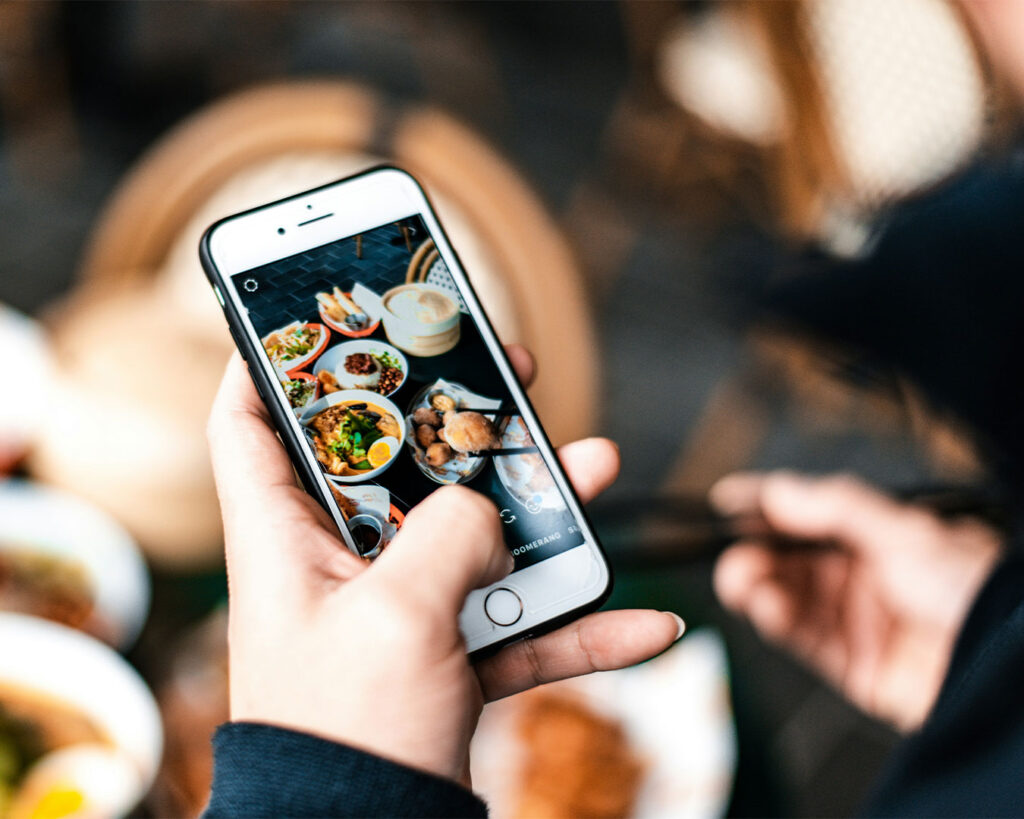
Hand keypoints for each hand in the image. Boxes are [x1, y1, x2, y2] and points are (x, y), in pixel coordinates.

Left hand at [208, 344, 684, 784]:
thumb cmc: (345, 735)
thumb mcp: (393, 617)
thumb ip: (446, 535)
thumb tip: (484, 510)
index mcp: (286, 538)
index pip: (252, 423)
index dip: (267, 360)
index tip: (310, 314)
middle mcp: (340, 563)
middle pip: (393, 461)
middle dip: (449, 411)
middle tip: (502, 366)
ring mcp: (401, 608)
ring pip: (474, 531)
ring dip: (542, 506)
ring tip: (597, 464)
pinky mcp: (449, 655)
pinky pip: (519, 622)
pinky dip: (577, 622)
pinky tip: (643, 622)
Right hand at [711, 471, 1000, 731]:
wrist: (1005, 667)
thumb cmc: (975, 588)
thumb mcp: (903, 531)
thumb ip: (836, 509)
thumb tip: (777, 490)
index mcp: (880, 533)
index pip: (811, 512)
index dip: (765, 506)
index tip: (723, 502)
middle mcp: (866, 574)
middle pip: (792, 558)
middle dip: (756, 552)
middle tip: (732, 554)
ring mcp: (859, 619)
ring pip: (790, 597)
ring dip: (759, 586)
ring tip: (741, 581)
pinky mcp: (854, 664)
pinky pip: (803, 638)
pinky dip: (777, 620)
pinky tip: (765, 606)